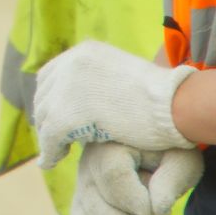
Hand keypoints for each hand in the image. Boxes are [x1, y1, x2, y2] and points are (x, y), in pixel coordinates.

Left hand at [33, 39, 195, 160]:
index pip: (50, 76)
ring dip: (48, 136)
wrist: (172, 104)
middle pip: (43, 95)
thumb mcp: (123, 77)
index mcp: (84, 51)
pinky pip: (49, 137)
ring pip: (44, 117)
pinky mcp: (66, 113)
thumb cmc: (161, 98)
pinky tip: (52, 162)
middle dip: (47, 118)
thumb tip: (89, 99)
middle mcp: (70, 63)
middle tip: (55, 139)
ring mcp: (66, 87)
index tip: (55, 118)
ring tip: (55, 153)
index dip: (50, 99)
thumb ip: (101, 83)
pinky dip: (50, 152)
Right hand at [68, 144, 205, 214]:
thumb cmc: (172, 151)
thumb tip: (156, 209)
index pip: (114, 175)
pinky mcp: (84, 198)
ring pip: (84, 213)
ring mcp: (84, 179)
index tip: (159, 211)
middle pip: (95, 198)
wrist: (159, 147)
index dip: (134, 200)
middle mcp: (91, 159)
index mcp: (113, 141)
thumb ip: (172, 179)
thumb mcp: (182, 159)